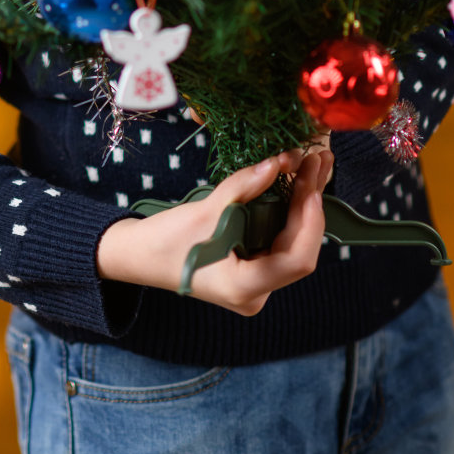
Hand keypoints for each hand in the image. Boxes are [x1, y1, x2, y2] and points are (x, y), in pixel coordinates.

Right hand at [95, 147, 333, 315]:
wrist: (136, 257)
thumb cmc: (164, 240)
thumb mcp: (205, 210)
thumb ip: (244, 187)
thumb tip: (280, 161)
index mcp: (246, 289)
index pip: (298, 259)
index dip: (309, 219)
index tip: (310, 181)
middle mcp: (257, 293)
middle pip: (299, 249)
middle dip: (311, 204)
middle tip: (317, 161)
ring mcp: (256, 284)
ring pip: (292, 243)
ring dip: (303, 204)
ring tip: (313, 165)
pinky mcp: (251, 269)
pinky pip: (278, 240)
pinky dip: (288, 212)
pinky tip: (297, 183)